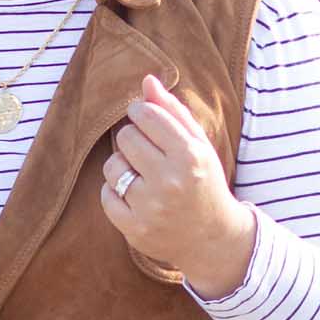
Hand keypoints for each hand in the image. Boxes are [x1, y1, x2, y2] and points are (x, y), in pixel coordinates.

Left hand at [99, 76, 256, 298]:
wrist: (212, 238)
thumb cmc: (204, 183)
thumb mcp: (198, 145)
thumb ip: (173, 111)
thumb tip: (147, 80)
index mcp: (190, 155)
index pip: (146, 115)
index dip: (139, 112)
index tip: (143, 118)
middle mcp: (171, 181)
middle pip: (126, 137)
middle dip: (132, 139)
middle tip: (145, 150)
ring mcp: (151, 208)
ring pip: (113, 166)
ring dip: (121, 166)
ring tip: (139, 173)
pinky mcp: (135, 229)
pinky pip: (106, 195)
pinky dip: (115, 191)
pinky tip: (134, 195)